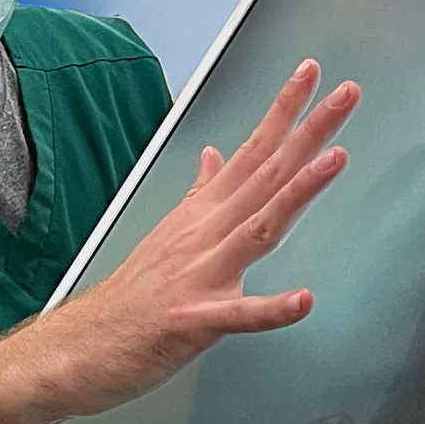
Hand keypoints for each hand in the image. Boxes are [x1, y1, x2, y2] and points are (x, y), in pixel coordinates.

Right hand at [28, 60, 359, 418]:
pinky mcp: (193, 321)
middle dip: (308, 133)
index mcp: (202, 215)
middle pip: (265, 175)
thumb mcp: (168, 234)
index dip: (283, 112)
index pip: (251, 151)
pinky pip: (238, 315)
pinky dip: (272, 309)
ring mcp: (200, 275)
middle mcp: (204, 235)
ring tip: (333, 161)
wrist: (80, 348)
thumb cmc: (129, 299)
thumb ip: (200, 195)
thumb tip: (216, 156)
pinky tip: (303, 301)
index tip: (311, 75)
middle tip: (344, 95)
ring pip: (258, 227)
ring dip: (297, 193)